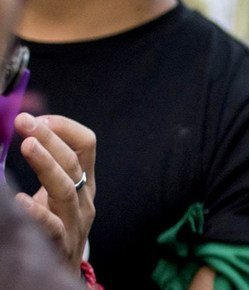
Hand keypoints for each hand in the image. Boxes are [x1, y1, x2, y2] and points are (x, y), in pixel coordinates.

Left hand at [14, 112, 95, 266]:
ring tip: (27, 145)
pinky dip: (36, 212)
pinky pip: (51, 227)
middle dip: (50, 138)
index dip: (64, 127)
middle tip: (24, 121)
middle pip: (74, 162)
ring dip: (47, 164)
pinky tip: (19, 201)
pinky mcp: (61, 246)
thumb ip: (46, 168)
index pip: (85, 144)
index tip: (39, 118)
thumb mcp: (56, 195)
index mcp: (84, 183)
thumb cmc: (54, 228)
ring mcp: (75, 223)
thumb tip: (23, 133)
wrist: (62, 274)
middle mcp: (84, 200)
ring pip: (66, 189)